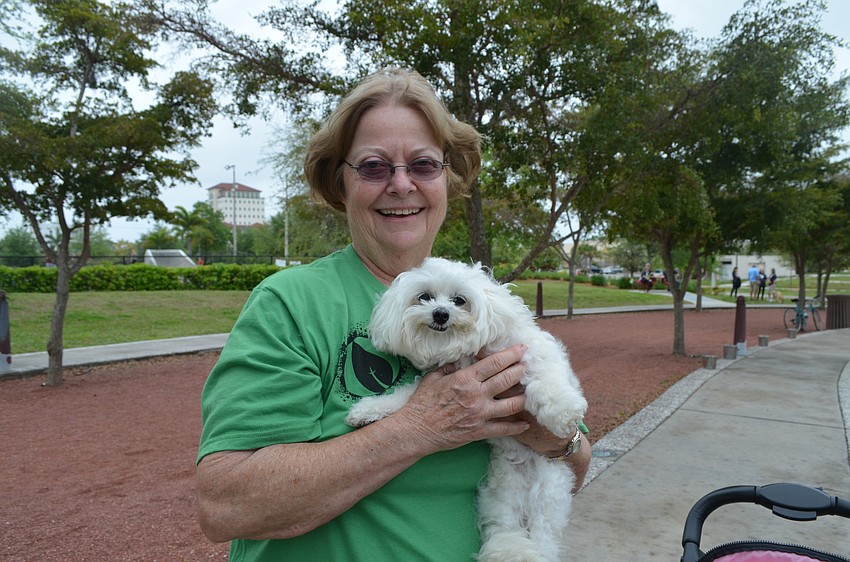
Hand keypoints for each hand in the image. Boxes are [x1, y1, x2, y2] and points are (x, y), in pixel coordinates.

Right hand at [394, 345, 530, 453]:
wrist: (416, 430)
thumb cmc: (422, 403)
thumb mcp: (433, 377)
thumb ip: (449, 367)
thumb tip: (460, 359)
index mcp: (466, 379)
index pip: (494, 363)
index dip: (511, 355)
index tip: (521, 349)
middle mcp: (476, 395)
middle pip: (507, 379)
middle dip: (521, 370)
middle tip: (529, 365)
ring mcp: (480, 414)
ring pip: (511, 404)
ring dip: (523, 397)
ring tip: (530, 392)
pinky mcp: (479, 431)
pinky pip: (503, 429)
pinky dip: (516, 427)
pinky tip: (525, 424)